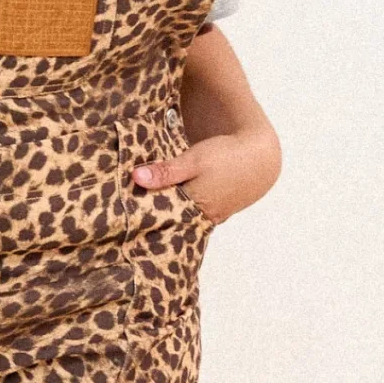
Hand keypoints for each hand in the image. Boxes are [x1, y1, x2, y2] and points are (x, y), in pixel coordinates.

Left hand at [132, 125, 279, 225]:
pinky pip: (194, 219)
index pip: (159, 218)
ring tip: (143, 223)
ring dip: (169, 220)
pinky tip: (172, 214)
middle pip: (170, 224)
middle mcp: (202, 217)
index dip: (142, 217)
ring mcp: (212, 217)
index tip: (122, 218)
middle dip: (153, 223)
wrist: (261, 158)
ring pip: (183, 223)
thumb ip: (166, 171)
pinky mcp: (218, 213)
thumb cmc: (227, 156)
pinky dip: (183, 216)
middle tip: (127, 226)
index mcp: (193, 205)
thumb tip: (136, 178)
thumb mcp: (194, 160)